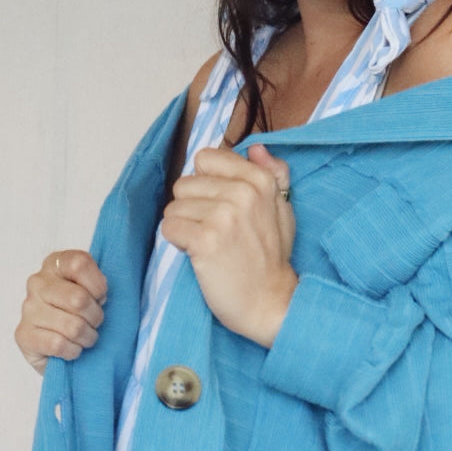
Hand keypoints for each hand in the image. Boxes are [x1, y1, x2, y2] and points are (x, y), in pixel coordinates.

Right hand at [15, 249, 107, 374]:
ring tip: (84, 337)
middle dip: (95, 317)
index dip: (98, 285)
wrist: (60, 349)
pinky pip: (58, 344)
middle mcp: (37, 282)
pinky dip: (72, 351)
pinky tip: (71, 348)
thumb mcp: (94, 292)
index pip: (80, 264)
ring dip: (87, 337)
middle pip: (78, 299)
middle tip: (94, 322)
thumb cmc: (81, 314)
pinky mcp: (23, 334)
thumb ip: (98, 285)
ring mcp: (28, 308)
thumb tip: (100, 297)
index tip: (100, 297)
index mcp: (55, 264)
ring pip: (72, 326)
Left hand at [161, 142, 296, 346]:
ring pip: (173, 208)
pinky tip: (199, 255)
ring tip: (208, 245)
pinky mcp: (205, 240)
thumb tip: (257, 148)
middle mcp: (242, 192)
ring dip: (184, 228)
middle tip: (215, 232)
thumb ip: (272, 175)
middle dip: (191, 208)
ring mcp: (223, 215)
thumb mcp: (282, 210)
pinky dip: (177, 243)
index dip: (205, 184)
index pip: (205, 159)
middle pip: (184, 184)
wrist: (270, 302)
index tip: (220, 206)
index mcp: (259, 180)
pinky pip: (168, 228)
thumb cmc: (272, 258)